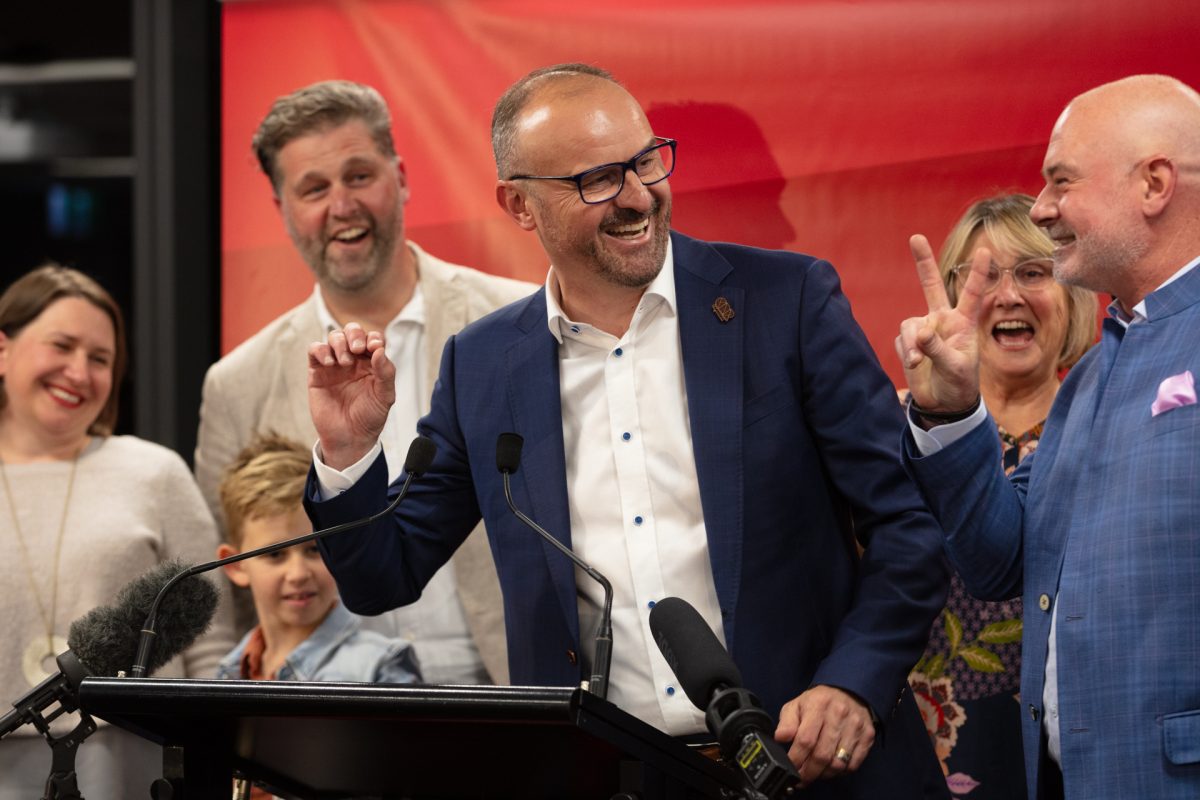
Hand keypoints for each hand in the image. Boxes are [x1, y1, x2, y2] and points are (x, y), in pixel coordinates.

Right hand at [307, 323, 394, 468]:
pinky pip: (315, 350)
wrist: (350, 437)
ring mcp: (335, 364)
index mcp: (372, 362)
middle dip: (355, 334)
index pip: (373, 339)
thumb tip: (379, 350)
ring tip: (345, 362)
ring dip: (339, 343)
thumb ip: (385, 372)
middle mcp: (354, 360)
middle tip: (358, 348)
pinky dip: (321, 350)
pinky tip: (330, 363)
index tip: (375, 348)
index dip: (374, 338)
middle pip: (352, 331)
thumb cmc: (370, 417)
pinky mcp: (317, 371)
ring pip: (334, 337)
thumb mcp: (385, 396)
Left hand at [774, 685, 875, 783]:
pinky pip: (853, 764)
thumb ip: (786, 723)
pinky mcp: (868, 736)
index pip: (805, 740)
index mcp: (818, 705)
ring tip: (815, 773)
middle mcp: (839, 714)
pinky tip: (831, 768)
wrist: (848, 692)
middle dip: (809, 772)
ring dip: (824, 774)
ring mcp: (855, 726)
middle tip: (801, 779)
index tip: (790, 768)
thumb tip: (780, 738)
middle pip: (822, 755)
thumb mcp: (797, 705)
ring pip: (838, 763)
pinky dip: (840, 772)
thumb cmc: (818, 702)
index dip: (796, 759)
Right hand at [894, 235, 988, 413]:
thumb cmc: (959, 383)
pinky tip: (915, 365)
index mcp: (963, 322)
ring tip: (918, 362)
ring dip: (912, 344)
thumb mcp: (955, 366)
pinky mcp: (908, 343)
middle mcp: (942, 320)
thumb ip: (938, 347)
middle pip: (931, 285)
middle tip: (915, 237)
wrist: (943, 402)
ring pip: (910, 325)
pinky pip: (901, 341)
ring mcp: (924, 330)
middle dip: (923, 261)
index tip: (986, 251)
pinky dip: (906, 352)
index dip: (977, 272)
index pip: (971, 293)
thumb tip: (919, 332)